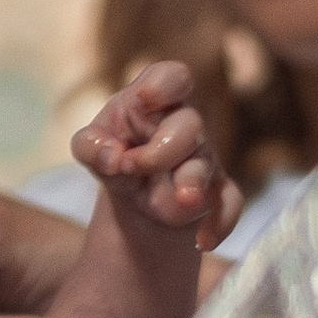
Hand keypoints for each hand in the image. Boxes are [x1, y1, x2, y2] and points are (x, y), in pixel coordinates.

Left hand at [72, 61, 240, 252]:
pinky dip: (220, 222)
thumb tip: (113, 158)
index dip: (164, 84)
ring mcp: (201, 157)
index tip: (145, 99)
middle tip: (130, 167)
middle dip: (159, 150)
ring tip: (182, 201)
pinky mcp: (213, 190)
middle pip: (190, 123)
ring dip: (192, 183)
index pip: (173, 76)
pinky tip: (203, 240)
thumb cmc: (113, 152)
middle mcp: (183, 125)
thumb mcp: (89, 147)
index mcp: (153, 102)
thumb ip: (90, 146)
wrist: (132, 195)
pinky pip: (228, 202)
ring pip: (206, 163)